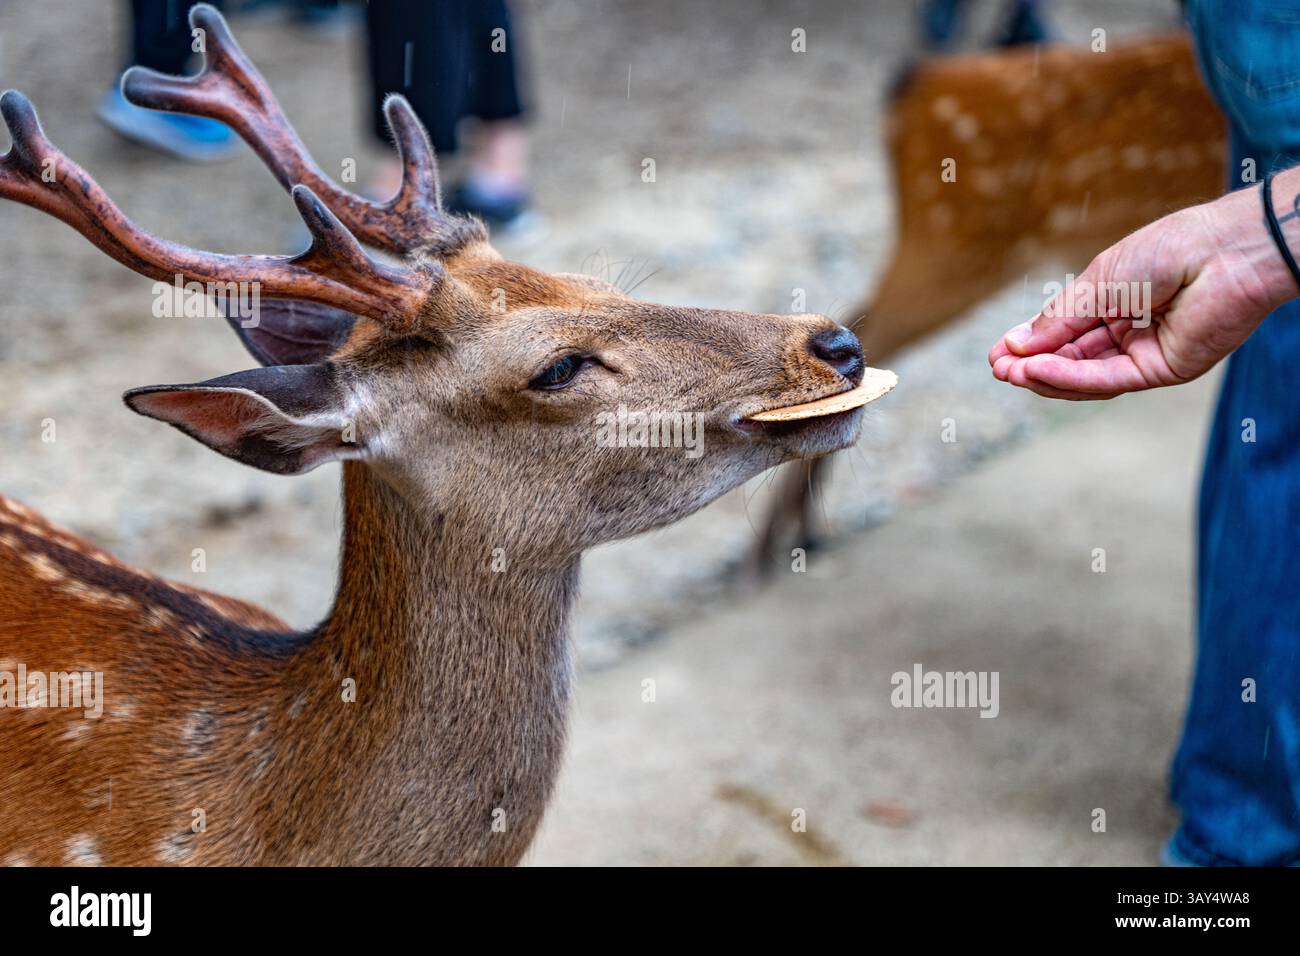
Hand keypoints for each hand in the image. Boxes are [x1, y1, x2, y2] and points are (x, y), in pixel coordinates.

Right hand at [989, 171, 1299, 399]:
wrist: (1224, 251)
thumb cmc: (1169, 249)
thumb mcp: (1098, 280)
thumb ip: (1060, 317)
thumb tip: (1018, 344)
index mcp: (1116, 303)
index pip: (1065, 333)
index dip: (1031, 345)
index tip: (997, 353)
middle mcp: (1129, 332)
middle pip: (1072, 359)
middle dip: (1032, 366)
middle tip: (998, 369)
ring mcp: (1144, 354)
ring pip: (1086, 376)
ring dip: (1046, 376)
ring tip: (1011, 372)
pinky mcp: (1160, 370)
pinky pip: (1107, 380)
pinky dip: (1071, 378)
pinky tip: (1039, 371)